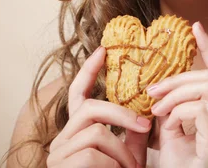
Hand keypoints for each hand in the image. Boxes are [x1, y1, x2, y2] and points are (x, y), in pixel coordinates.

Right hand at [47, 46, 152, 167]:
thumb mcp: (128, 155)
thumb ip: (133, 132)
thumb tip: (148, 108)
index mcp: (76, 131)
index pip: (79, 94)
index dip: (88, 71)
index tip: (103, 50)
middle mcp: (62, 138)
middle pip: (90, 108)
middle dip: (122, 115)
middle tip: (146, 126)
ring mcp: (58, 153)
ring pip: (96, 131)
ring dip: (122, 151)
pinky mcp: (62, 165)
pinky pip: (93, 153)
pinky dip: (113, 164)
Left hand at [147, 22, 207, 167]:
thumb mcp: (171, 132)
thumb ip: (173, 108)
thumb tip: (161, 85)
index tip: (195, 28)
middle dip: (179, 78)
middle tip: (153, 91)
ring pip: (206, 88)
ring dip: (175, 95)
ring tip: (156, 110)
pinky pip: (201, 108)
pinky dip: (178, 111)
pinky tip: (166, 124)